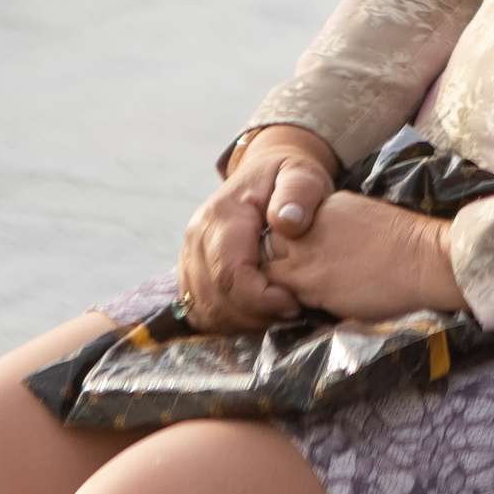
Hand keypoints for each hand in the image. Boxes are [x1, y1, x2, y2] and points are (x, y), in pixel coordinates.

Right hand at [179, 124, 338, 330]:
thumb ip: (299, 193)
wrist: (266, 172)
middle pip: (214, 297)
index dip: (260, 298)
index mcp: (220, 216)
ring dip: (242, 321)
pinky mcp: (193, 271)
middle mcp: (196, 238)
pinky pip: (201, 310)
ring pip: (205, 308)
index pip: (229, 273)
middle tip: (292, 311)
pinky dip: (229, 320)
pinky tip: (259, 314)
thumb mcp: (303, 174)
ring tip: (278, 312)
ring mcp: (190, 257)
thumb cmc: (288, 176)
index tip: (294, 303)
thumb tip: (287, 221)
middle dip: (255, 314)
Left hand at [260, 192, 464, 320]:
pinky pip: (283, 295)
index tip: (306, 255)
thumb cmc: (409, 242)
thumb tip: (322, 246)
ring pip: (270, 271)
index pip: (288, 223)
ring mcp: (305, 255)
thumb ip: (333, 226)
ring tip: (305, 293)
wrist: (427, 261)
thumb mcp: (364, 217)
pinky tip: (315, 304)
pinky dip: (292, 302)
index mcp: (326, 204)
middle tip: (300, 277)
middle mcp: (308, 225)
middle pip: (272, 244)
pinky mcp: (308, 284)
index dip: (292, 242)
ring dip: (282, 284)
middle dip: (280, 260)